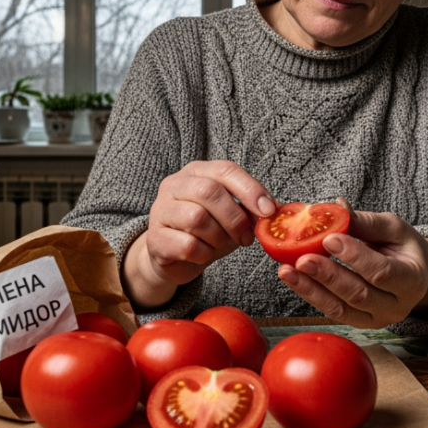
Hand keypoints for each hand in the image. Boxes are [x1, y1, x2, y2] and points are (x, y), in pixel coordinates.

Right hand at [124, 160, 275, 308]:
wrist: (175, 258)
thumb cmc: (207, 231)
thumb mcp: (232, 216)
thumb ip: (249, 209)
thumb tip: (274, 211)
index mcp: (197, 172)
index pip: (226, 170)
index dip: (250, 189)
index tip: (269, 211)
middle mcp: (175, 184)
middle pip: (209, 191)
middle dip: (235, 218)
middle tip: (246, 237)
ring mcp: (161, 210)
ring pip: (196, 218)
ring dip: (218, 237)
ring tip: (220, 244)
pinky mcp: (154, 237)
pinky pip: (187, 245)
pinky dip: (203, 253)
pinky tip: (203, 254)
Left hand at [277, 198, 427, 328]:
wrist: (411, 272)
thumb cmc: (402, 247)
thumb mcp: (393, 228)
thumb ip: (366, 223)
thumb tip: (337, 208)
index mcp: (413, 280)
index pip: (382, 272)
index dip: (355, 257)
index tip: (329, 238)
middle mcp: (397, 306)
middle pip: (359, 294)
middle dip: (328, 276)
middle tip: (301, 259)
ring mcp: (376, 319)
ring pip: (340, 308)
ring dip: (311, 289)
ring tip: (287, 271)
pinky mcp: (357, 322)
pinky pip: (331, 311)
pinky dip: (310, 294)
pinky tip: (293, 278)